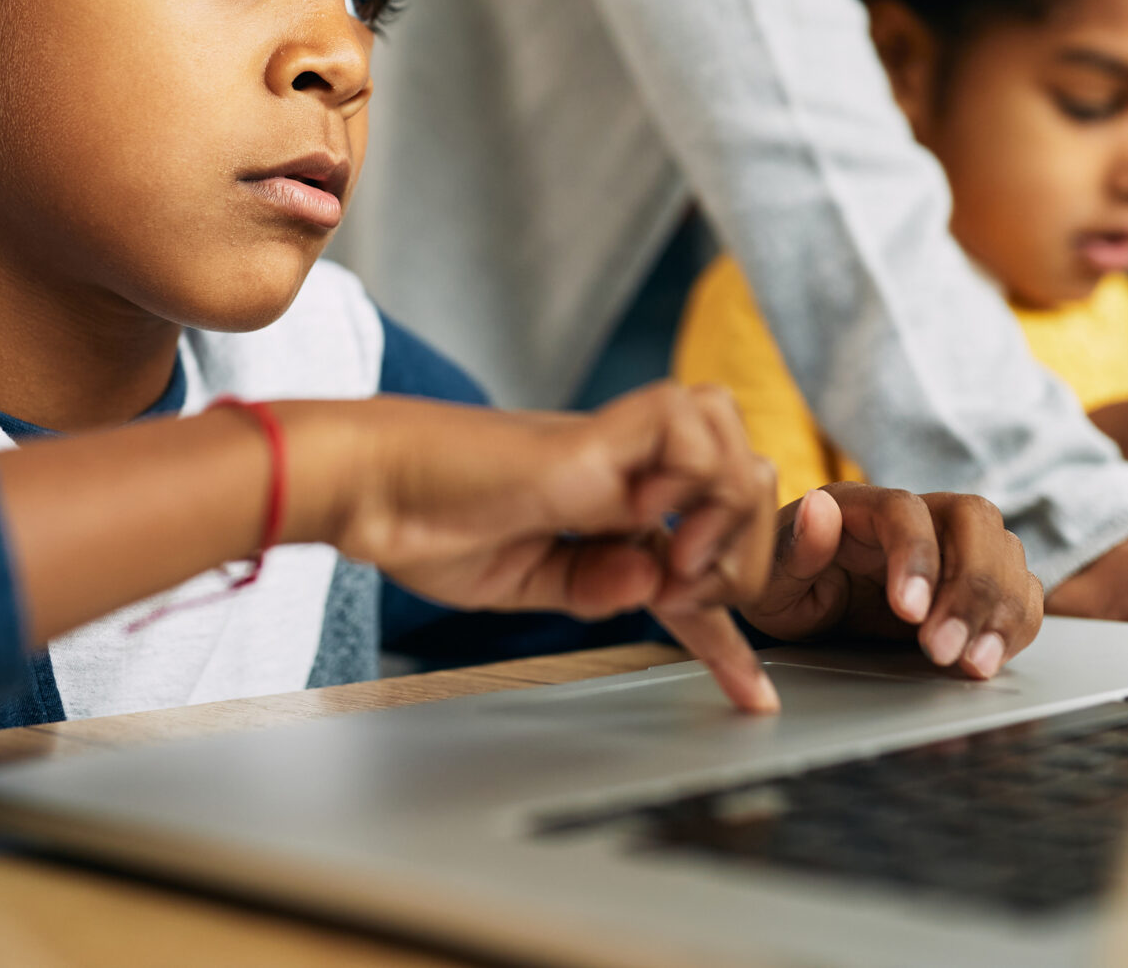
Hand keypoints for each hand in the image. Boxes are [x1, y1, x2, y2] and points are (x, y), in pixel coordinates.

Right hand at [310, 383, 784, 711]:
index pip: (702, 559)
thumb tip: (659, 581)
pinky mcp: (598, 432)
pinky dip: (693, 487)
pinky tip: (646, 525)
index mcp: (612, 508)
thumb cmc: (427, 525)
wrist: (373, 486)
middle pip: (749, 493)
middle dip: (743, 565)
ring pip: (739, 453)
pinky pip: (696, 434)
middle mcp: (628, 472)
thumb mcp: (527, 584)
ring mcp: (619, 446)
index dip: (730, 634)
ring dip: (727, 524)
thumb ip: (594, 587)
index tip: (754, 696)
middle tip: (682, 603)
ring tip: (673, 570)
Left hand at [740, 484, 1041, 679]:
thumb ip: (793, 549)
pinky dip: (1015, 625)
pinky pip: (1019, 590)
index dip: (917, 556)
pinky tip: (989, 659)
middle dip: (969, 588)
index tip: (909, 611)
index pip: (906, 511)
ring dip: (999, 611)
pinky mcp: (975, 584)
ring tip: (972, 665)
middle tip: (943, 650)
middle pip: (975, 521)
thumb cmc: (783, 586)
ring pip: (1005, 553)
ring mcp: (954, 546)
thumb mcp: (768, 577)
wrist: (804, 608)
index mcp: (862, 505)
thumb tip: (818, 509)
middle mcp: (919, 516)